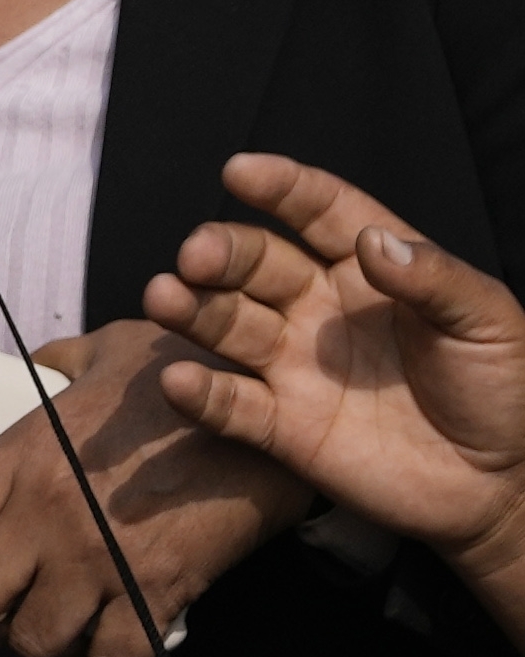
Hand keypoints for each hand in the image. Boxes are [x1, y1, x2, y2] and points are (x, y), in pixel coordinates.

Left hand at [0, 316, 313, 656]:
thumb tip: (42, 361)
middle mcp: (48, 514)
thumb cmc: (187, 371)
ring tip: (61, 622)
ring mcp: (99, 558)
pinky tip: (113, 633)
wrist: (270, 405)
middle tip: (8, 606)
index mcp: (24, 456)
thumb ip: (64, 361)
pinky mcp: (157, 592)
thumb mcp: (112, 350)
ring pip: (38, 640)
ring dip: (46, 641)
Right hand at [147, 154, 524, 616]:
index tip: (242, 171)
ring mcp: (294, 367)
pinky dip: (199, 394)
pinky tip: (180, 382)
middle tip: (197, 255)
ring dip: (192, 309)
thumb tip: (370, 242)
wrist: (501, 485)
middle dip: (221, 252)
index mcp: (368, 271)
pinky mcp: (282, 427)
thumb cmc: (503, 388)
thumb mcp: (489, 321)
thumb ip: (435, 278)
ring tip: (164, 297)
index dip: (282, 188)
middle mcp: (317, 309)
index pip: (319, 213)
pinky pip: (230, 405)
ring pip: (228, 324)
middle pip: (256, 264)